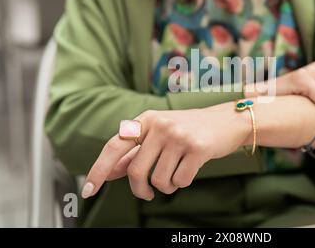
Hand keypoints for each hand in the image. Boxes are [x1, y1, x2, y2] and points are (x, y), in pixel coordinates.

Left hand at [81, 104, 250, 199]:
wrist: (226, 121)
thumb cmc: (189, 129)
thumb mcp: (159, 134)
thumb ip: (135, 152)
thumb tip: (109, 171)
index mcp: (147, 119)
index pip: (115, 146)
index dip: (99, 169)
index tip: (89, 190)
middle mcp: (160, 125)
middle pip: (136, 171)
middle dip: (140, 190)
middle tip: (148, 194)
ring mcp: (179, 135)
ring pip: (159, 180)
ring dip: (166, 186)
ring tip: (174, 176)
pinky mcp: (197, 147)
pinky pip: (180, 180)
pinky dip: (182, 183)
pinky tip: (188, 171)